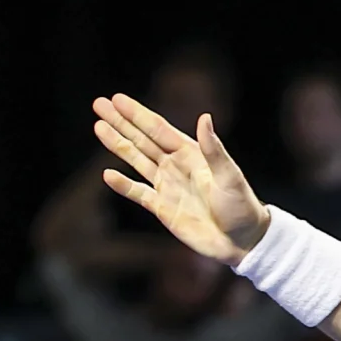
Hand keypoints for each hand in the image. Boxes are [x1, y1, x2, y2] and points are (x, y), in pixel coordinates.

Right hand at [88, 95, 263, 265]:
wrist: (242, 241)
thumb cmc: (241, 206)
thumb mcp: (229, 176)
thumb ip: (213, 149)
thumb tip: (204, 117)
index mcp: (191, 153)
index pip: (157, 129)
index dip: (137, 114)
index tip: (117, 99)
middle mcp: (175, 165)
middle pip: (141, 139)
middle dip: (120, 122)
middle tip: (99, 104)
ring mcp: (167, 186)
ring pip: (136, 160)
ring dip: (117, 144)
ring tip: (98, 127)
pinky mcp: (162, 208)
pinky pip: (138, 193)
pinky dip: (123, 185)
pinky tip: (107, 174)